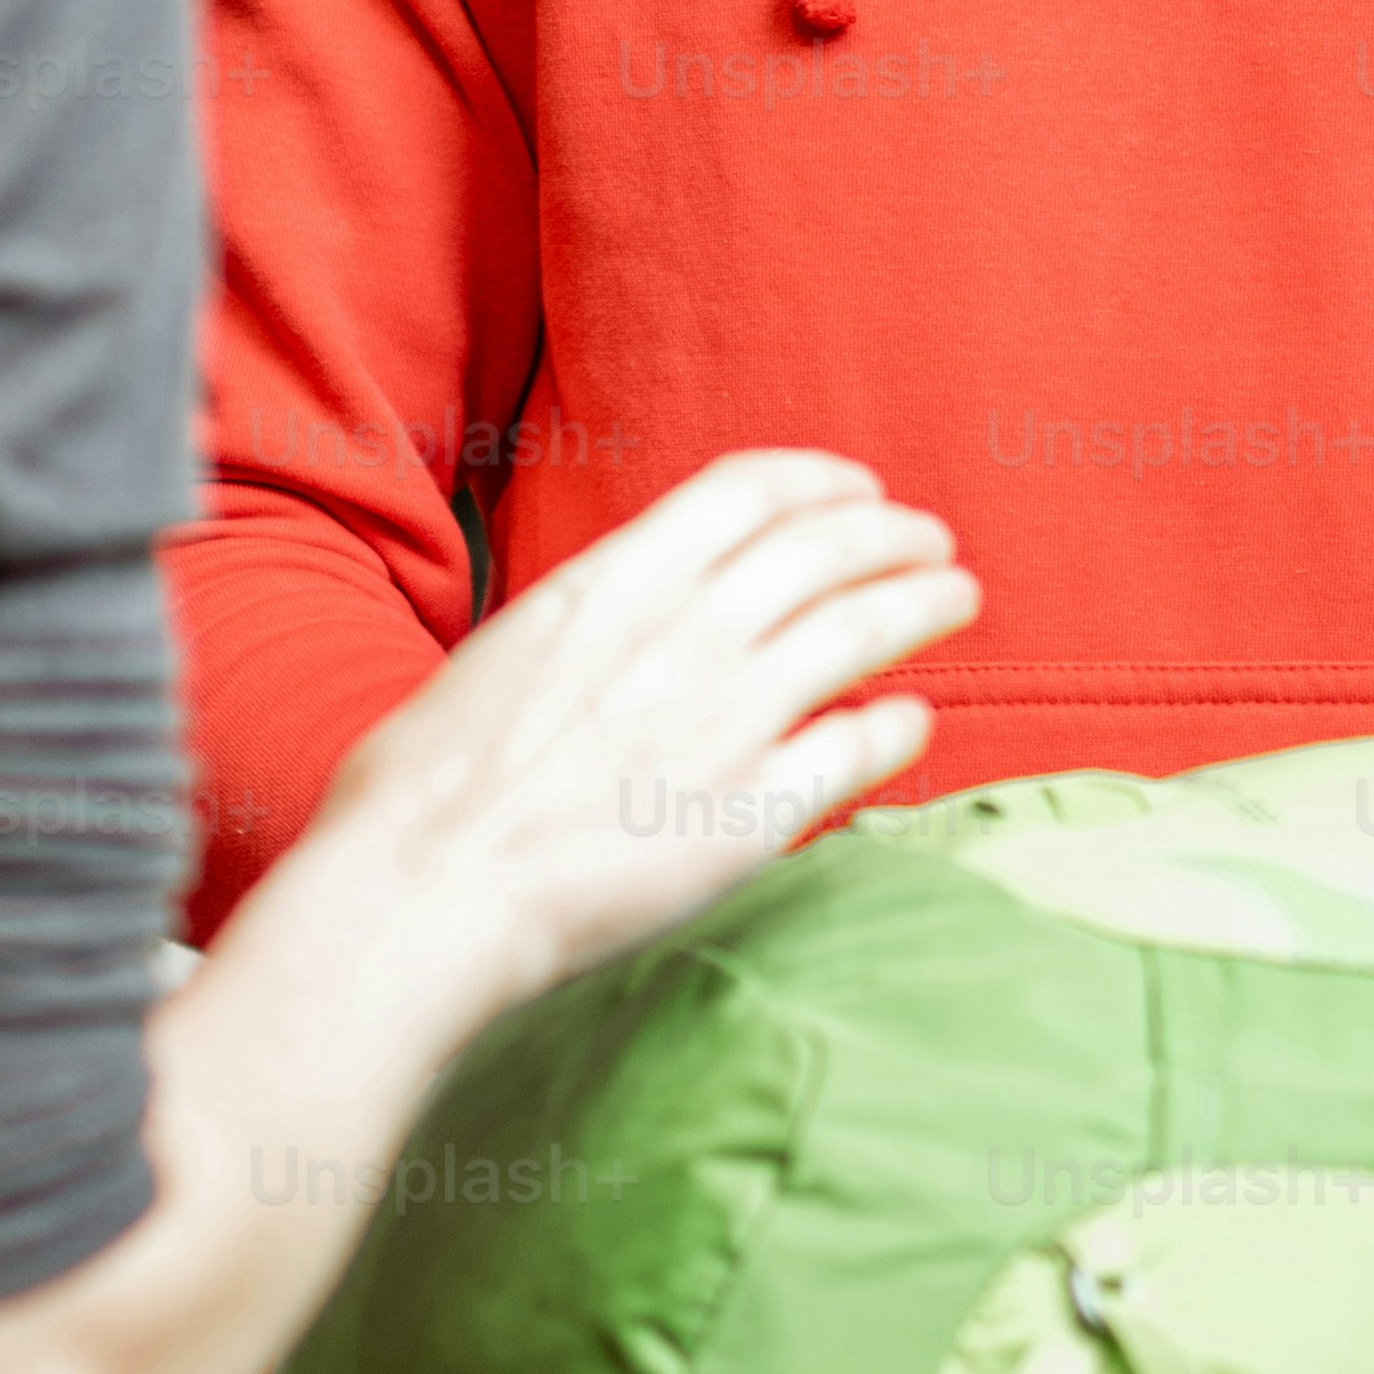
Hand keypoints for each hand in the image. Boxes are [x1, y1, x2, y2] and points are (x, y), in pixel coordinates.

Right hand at [303, 449, 978, 1009]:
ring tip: (957, 598)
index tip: (855, 490)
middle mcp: (676, 637)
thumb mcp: (505, 655)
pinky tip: (914, 720)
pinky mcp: (746, 815)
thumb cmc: (422, 789)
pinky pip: (853, 752)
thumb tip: (637, 613)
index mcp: (607, 584)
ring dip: (921, 605)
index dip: (819, 483)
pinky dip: (897, 727)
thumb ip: (589, 626)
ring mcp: (718, 723)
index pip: (746, 493)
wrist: (416, 891)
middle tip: (931, 541)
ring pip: (856, 633)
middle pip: (821, 551)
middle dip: (891, 534)